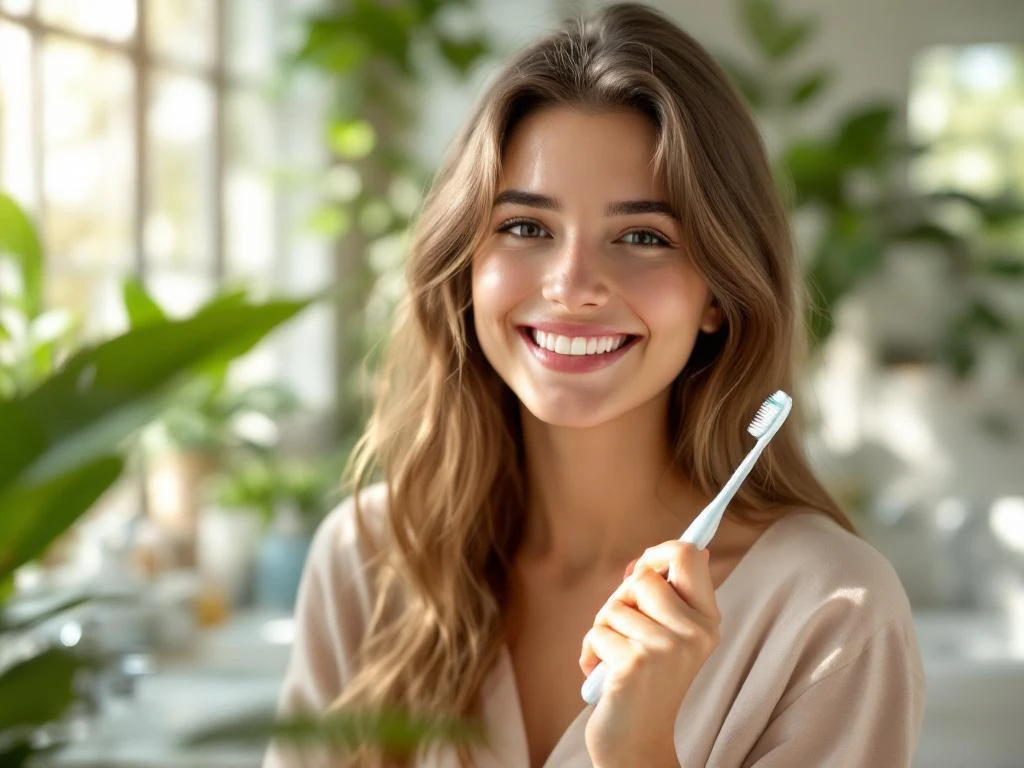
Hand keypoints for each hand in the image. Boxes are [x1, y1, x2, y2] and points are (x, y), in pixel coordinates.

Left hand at [579, 541, 719, 766]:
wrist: (637, 743)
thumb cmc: (646, 683)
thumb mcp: (668, 637)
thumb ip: (670, 597)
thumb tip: (682, 552)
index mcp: (707, 621)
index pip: (689, 555)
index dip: (658, 553)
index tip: (642, 565)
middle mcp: (695, 633)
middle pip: (642, 576)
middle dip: (620, 598)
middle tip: (623, 630)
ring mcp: (667, 649)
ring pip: (614, 606)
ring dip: (603, 630)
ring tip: (615, 659)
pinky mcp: (636, 664)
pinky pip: (598, 633)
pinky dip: (591, 652)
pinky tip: (604, 676)